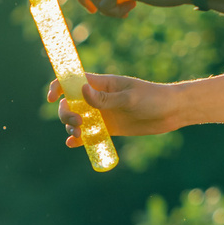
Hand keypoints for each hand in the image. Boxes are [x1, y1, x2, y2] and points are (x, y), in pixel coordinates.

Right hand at [48, 72, 192, 139]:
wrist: (172, 112)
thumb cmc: (153, 98)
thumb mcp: (130, 98)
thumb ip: (105, 98)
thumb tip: (81, 92)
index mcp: (101, 83)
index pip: (72, 80)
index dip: (58, 87)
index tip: (51, 98)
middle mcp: (98, 98)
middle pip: (69, 104)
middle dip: (66, 114)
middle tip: (78, 123)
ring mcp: (103, 113)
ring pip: (77, 120)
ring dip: (72, 127)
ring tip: (80, 135)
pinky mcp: (109, 129)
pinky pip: (89, 134)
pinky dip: (79, 139)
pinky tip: (74, 144)